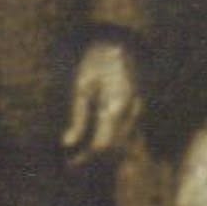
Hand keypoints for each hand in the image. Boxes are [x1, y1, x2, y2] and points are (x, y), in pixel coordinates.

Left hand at [62, 41, 140, 163]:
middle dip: (94, 160)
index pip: (102, 145)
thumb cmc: (96, 60)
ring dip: (105, 156)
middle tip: (72, 165)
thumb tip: (67, 143)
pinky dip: (114, 144)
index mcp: (115, 105)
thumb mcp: (81, 86)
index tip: (69, 164)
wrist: (120, 41)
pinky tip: (98, 144)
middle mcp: (131, 112)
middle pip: (115, 149)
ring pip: (124, 144)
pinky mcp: (139, 109)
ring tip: (82, 159)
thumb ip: (78, 116)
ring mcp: (138, 111)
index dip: (85, 159)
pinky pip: (128, 134)